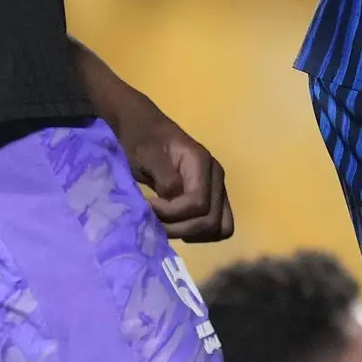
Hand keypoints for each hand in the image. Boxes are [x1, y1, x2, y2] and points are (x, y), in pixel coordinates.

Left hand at [93, 82, 234, 243]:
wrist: (144, 127)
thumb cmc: (141, 139)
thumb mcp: (146, 154)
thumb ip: (164, 176)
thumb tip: (175, 199)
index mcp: (202, 163)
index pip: (198, 204)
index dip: (172, 213)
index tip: (149, 206)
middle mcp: (216, 177)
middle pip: (212, 221)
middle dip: (180, 228)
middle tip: (155, 222)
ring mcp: (217, 189)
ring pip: (220, 228)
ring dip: (191, 234)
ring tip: (166, 225)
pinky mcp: (212, 198)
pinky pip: (216, 226)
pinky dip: (198, 233)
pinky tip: (177, 224)